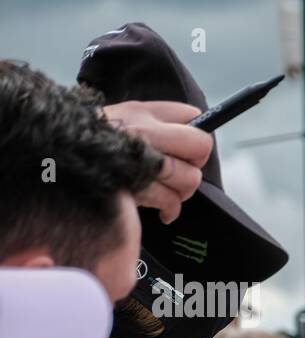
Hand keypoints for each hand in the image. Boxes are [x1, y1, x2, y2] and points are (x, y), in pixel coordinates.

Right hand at [103, 101, 212, 224]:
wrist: (53, 159)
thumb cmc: (91, 144)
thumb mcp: (122, 120)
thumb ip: (156, 124)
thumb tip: (195, 140)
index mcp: (141, 111)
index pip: (193, 115)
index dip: (197, 136)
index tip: (188, 150)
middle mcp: (143, 130)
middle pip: (200, 146)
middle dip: (195, 165)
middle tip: (179, 173)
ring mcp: (139, 158)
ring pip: (189, 178)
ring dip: (181, 191)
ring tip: (164, 191)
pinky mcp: (134, 185)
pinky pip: (170, 201)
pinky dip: (170, 209)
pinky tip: (162, 209)